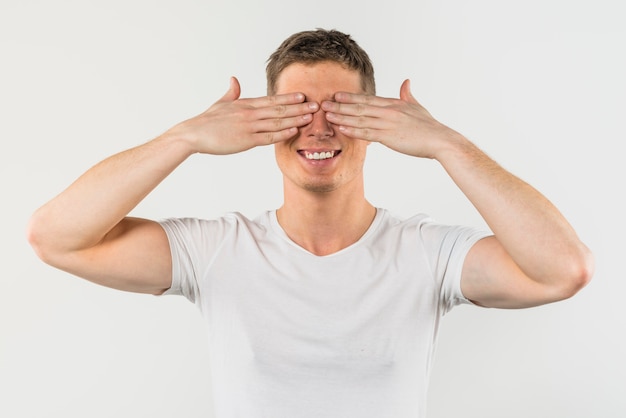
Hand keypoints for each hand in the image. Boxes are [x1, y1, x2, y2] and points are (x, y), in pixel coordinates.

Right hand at [166, 77, 318, 154]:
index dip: (289, 97)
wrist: (194, 134)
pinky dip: (283, 133)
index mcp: (245, 103)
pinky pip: (269, 137)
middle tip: (316, 106)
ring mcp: (249, 126)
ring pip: (278, 122)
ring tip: (311, 117)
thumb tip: (234, 79)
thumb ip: (231, 92)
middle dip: (299, 107)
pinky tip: (294, 131)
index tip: (303, 95)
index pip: (272, 99)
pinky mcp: (246, 140)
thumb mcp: (221, 102)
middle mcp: (250, 113)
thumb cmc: (207, 120)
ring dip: (296, 119)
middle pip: (280, 109)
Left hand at [321, 79, 458, 158]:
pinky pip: (367, 133)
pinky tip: (342, 129)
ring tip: (327, 115)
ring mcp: (388, 123)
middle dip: (340, 105)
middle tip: (323, 103)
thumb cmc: (430, 126)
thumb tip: (406, 81)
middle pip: (359, 107)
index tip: (337, 95)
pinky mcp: (389, 137)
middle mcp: (388, 111)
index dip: (351, 97)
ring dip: (342, 117)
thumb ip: (407, 94)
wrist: (440, 140)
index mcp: (393, 104)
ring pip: (360, 119)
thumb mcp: (417, 106)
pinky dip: (353, 130)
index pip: (368, 99)